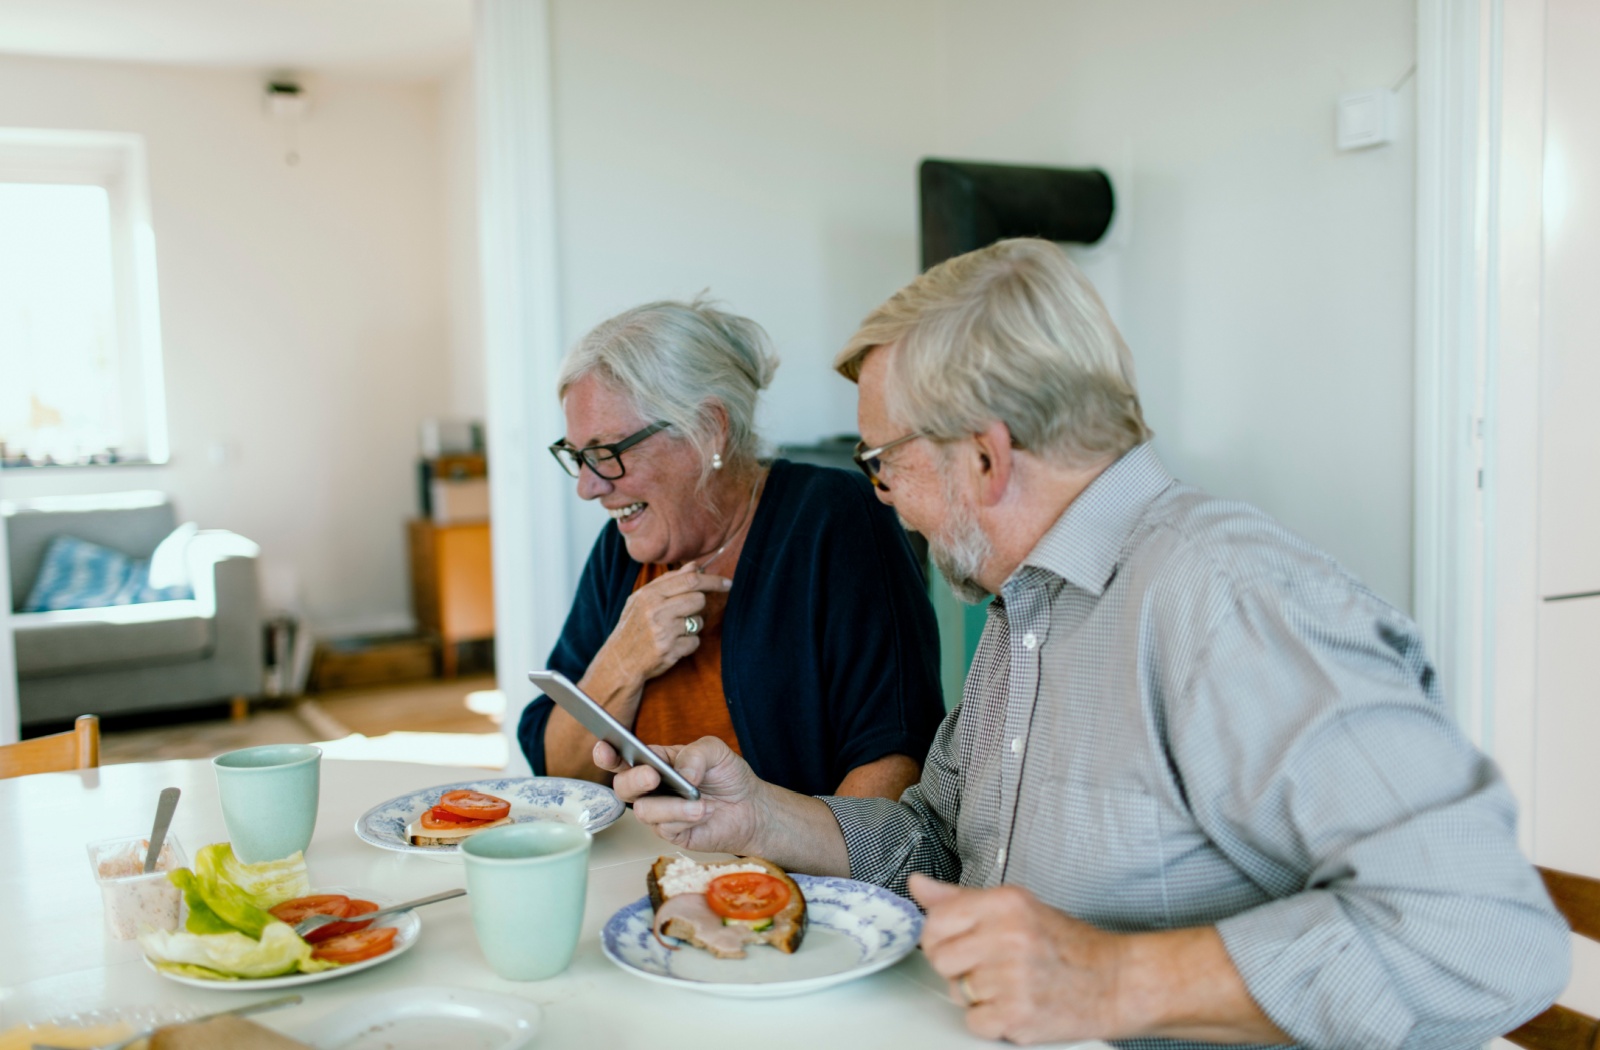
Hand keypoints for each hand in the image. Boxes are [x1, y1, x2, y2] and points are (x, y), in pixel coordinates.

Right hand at [593, 562, 730, 688]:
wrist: (620, 661)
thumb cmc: (634, 626)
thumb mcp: (643, 599)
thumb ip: (669, 581)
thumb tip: (695, 566)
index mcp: (649, 595)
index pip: (690, 580)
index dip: (713, 580)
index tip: (727, 583)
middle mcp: (655, 611)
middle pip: (698, 599)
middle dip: (698, 605)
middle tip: (686, 612)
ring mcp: (663, 632)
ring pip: (698, 621)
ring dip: (692, 626)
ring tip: (673, 630)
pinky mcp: (670, 651)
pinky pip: (695, 642)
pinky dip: (688, 643)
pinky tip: (672, 645)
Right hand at [593, 736, 768, 855]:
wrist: (751, 808)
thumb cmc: (728, 776)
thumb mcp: (715, 751)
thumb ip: (694, 754)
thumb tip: (680, 773)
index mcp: (654, 761)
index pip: (623, 757)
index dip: (607, 753)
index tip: (604, 749)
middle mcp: (651, 788)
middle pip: (622, 786)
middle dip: (634, 780)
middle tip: (652, 776)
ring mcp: (659, 812)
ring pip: (642, 811)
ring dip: (671, 806)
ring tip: (699, 803)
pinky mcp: (670, 833)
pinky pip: (664, 828)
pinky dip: (684, 819)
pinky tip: (701, 814)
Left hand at [910, 875, 1123, 1044]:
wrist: (1116, 982)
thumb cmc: (1067, 946)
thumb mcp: (1017, 907)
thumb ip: (961, 899)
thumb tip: (918, 886)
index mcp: (1006, 904)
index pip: (936, 919)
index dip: (939, 936)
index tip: (955, 941)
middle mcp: (1009, 936)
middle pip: (939, 957)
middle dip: (956, 966)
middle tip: (986, 965)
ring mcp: (1013, 977)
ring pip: (957, 991)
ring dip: (976, 994)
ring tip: (1007, 984)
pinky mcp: (1018, 1014)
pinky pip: (974, 1021)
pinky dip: (990, 1020)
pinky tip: (1014, 1004)